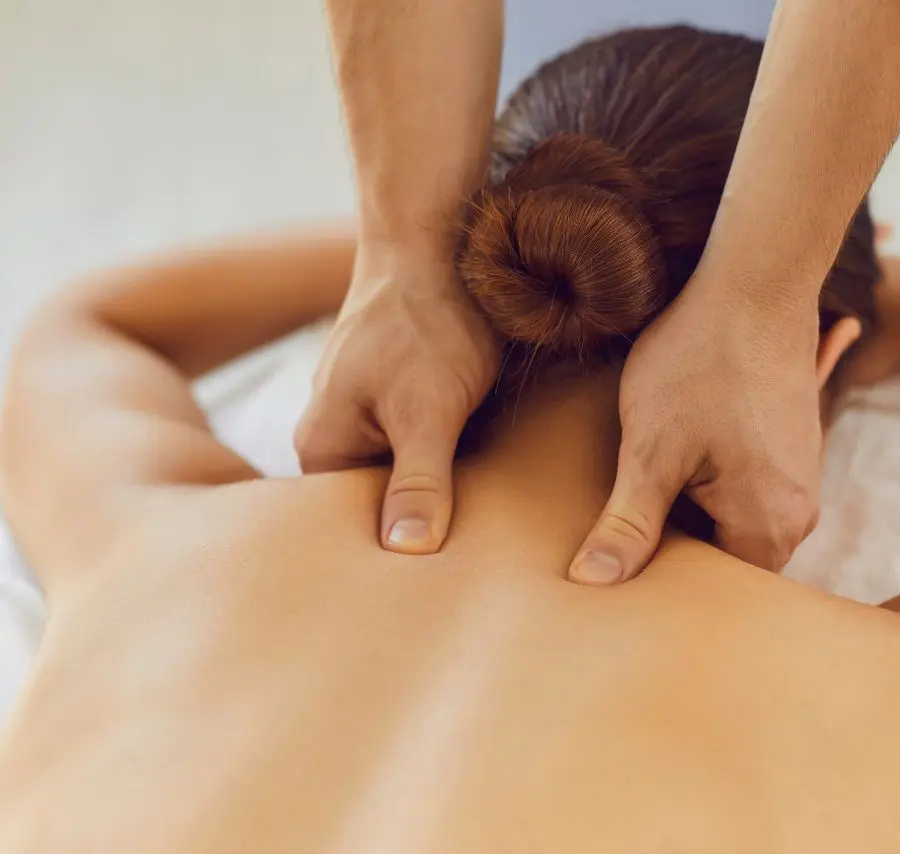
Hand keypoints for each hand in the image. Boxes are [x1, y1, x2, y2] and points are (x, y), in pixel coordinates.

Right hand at [295, 243, 499, 552]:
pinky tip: (490, 476)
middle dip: (424, 527)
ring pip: (408, 477)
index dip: (395, 559)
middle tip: (474, 563)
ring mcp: (368, 415)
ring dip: (444, 494)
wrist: (439, 243)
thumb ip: (419, 482)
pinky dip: (455, 461)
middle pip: (379, 507)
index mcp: (322, 447)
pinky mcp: (404, 399)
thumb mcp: (427, 412)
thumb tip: (407, 552)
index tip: (442, 583)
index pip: (350, 530)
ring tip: (488, 529)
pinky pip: (426, 448)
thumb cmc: (428, 323)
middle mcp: (336, 435)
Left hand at [569, 282, 824, 583]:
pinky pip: (746, 490)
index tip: (618, 562)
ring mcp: (800, 477)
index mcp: (771, 525)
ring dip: (688, 510)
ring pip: (732, 522)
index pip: (713, 591)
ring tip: (645, 484)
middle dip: (674, 547)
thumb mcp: (651, 448)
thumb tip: (592, 582)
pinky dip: (706, 482)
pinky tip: (673, 452)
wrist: (757, 281)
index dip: (660, 583)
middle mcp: (799, 511)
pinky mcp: (790, 447)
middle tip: (621, 527)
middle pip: (725, 560)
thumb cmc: (701, 360)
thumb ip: (628, 523)